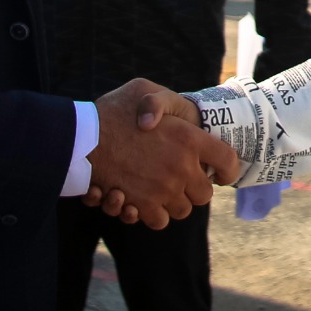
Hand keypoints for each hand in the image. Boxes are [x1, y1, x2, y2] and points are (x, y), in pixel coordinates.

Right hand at [87, 79, 238, 229]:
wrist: (81, 137)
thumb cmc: (111, 110)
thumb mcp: (141, 89)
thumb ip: (161, 101)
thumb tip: (164, 121)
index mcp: (188, 138)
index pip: (228, 160)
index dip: (228, 168)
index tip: (220, 172)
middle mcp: (181, 167)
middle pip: (205, 194)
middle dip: (195, 187)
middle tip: (181, 177)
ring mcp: (163, 190)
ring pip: (182, 210)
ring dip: (174, 201)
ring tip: (159, 187)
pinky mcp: (142, 206)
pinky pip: (160, 220)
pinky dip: (153, 213)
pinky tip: (143, 198)